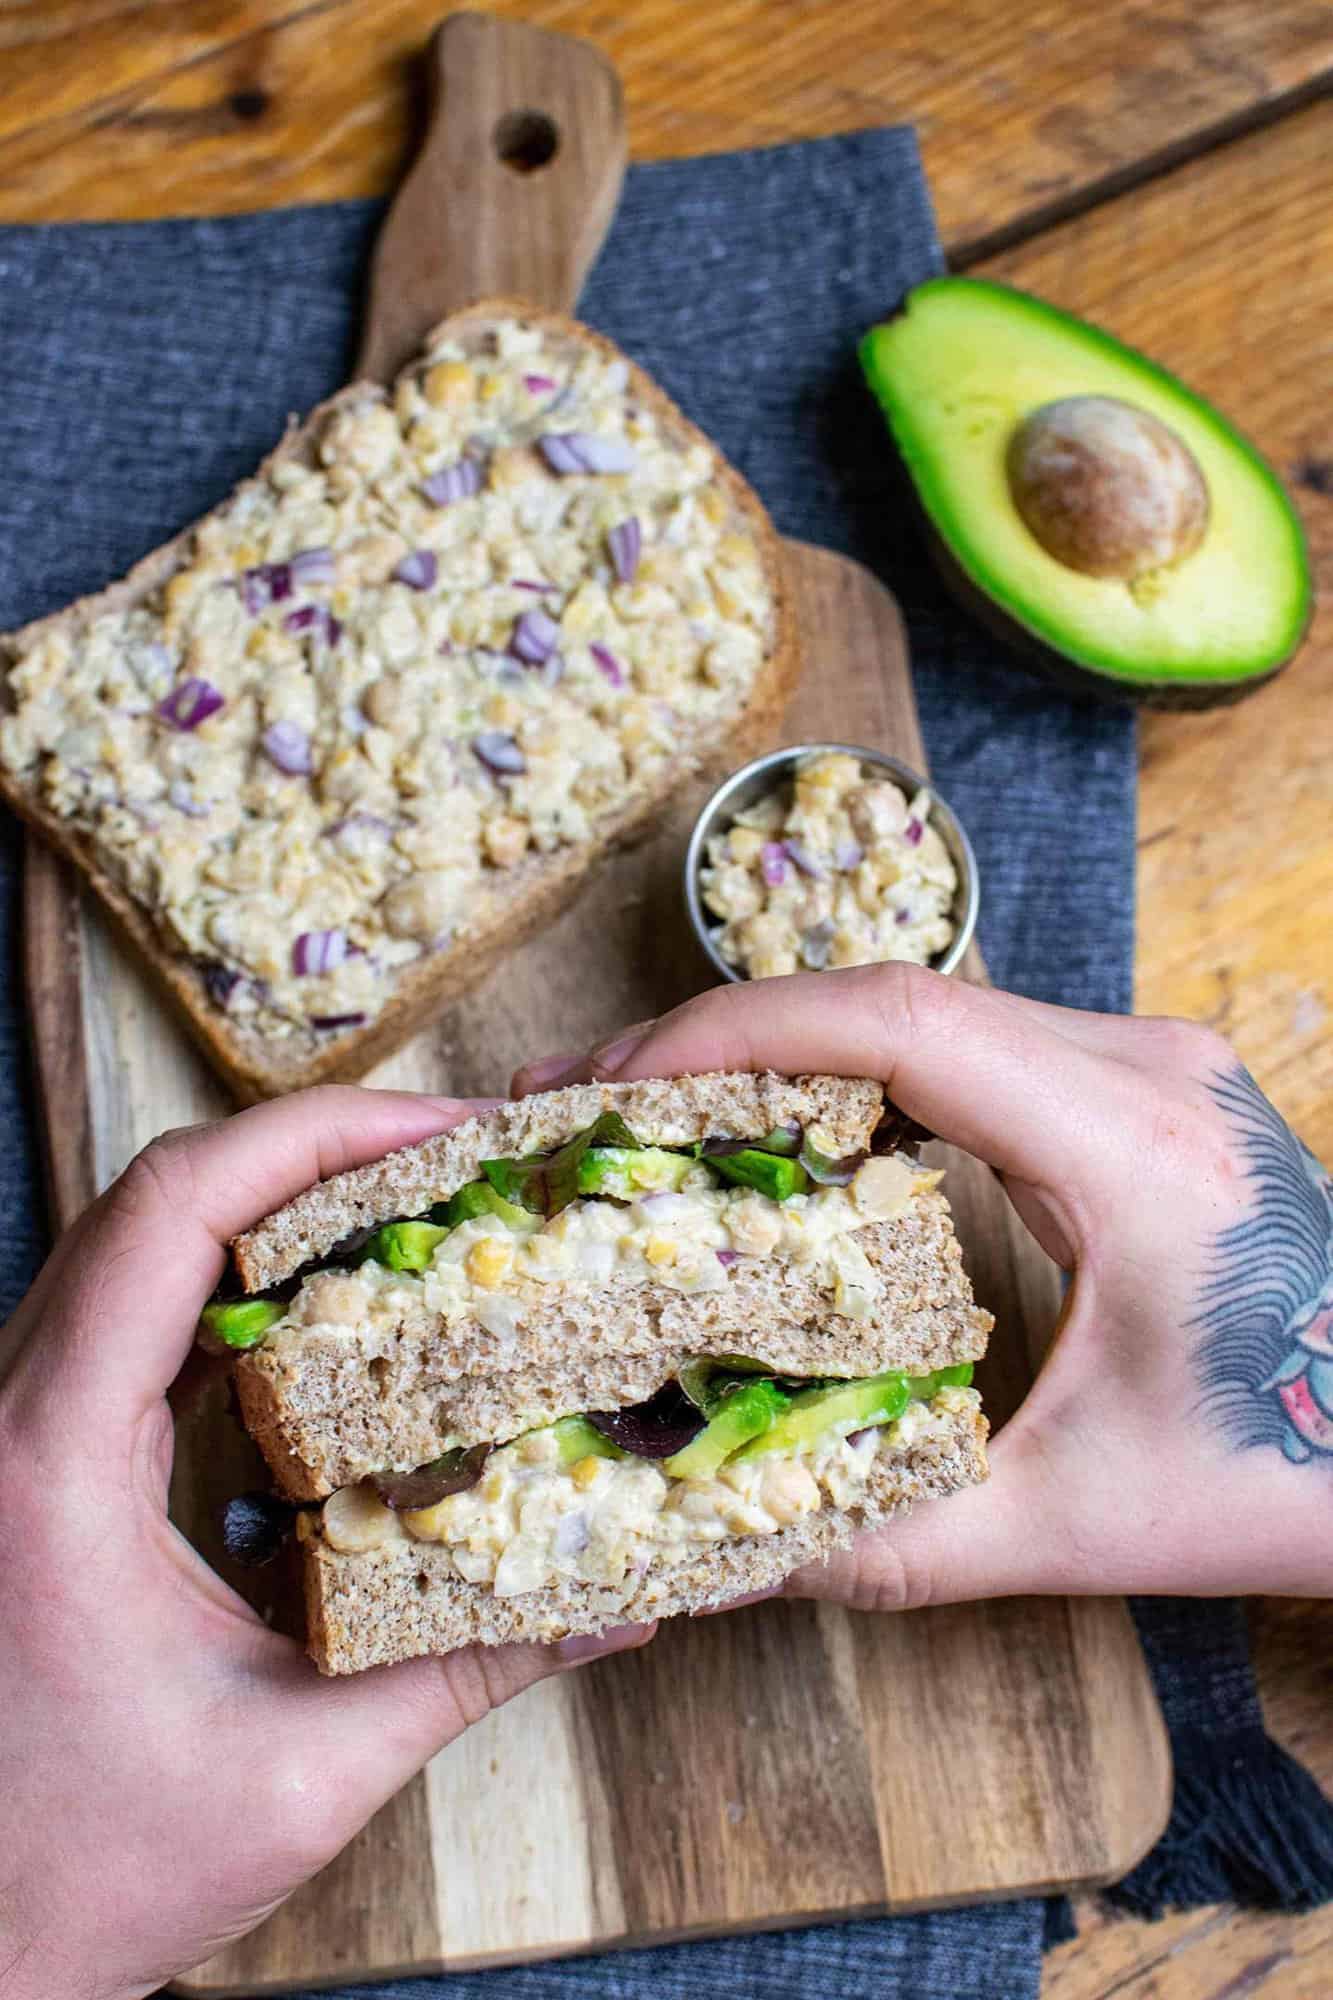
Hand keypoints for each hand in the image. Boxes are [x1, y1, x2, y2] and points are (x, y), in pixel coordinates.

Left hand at [0, 1088, 646, 1999]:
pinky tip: (328, 1316)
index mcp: (52, 1459)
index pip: (172, 1215)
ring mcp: (9, 1434)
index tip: (439, 1132)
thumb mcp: (301, 1770)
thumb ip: (465, 1667)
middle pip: (153, 1200)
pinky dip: (235, 1288)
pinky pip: (131, 1323)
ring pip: (135, 1248)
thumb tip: (612, 1603)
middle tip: (453, 1156)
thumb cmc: (82, 1874)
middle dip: (312, 1153)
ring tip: (409, 1208)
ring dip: (274, 1210)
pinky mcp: (30, 1464)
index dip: (312, 1141)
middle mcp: (9, 1417)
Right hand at [515, 966, 1332, 1609]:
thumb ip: (886, 1545)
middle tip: (595, 1103)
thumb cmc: (1291, 1471)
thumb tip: (715, 1557)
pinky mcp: (1138, 1083)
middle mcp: (1144, 1066)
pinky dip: (855, 1074)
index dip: (736, 1033)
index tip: (617, 1082)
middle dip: (726, 1038)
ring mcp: (1148, 1061)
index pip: (901, 1024)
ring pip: (924, 1008)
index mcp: (1134, 1144)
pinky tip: (781, 1130)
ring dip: (785, 1048)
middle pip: (894, 997)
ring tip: (659, 1114)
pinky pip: (967, 1044)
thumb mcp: (1078, 1527)